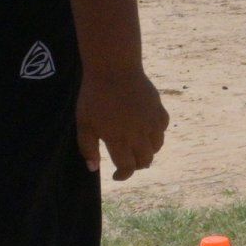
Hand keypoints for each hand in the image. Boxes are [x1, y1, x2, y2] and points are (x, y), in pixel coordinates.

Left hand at [76, 67, 168, 181]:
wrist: (114, 69)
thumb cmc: (94, 97)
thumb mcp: (83, 124)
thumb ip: (88, 148)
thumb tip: (94, 168)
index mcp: (119, 140)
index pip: (128, 167)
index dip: (123, 175)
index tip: (117, 175)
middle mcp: (139, 134)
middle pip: (145, 160)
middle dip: (135, 165)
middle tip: (127, 160)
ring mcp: (151, 122)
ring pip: (157, 147)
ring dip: (147, 151)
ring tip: (137, 147)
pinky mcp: (159, 110)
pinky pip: (162, 129)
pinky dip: (156, 134)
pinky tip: (146, 130)